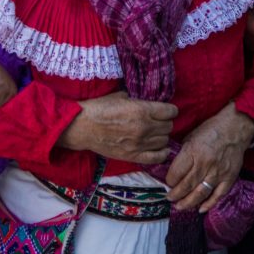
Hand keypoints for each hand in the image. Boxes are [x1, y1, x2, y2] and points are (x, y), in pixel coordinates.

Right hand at [58, 91, 176, 165]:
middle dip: (166, 122)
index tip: (165, 110)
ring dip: (162, 136)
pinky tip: (158, 147)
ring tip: (154, 133)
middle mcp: (144, 127)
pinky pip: (157, 157)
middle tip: (158, 121)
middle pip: (169, 126)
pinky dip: (162, 152)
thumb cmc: (99, 108)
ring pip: (165, 141)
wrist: (82, 127)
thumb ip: (138, 100)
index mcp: (142, 110)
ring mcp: (140, 144)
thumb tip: (149, 101)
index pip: (171, 111)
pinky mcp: (133, 156)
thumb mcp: (120, 96)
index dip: (170, 110)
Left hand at [165, 103, 253, 211]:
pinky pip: (218, 195)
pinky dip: (209, 204)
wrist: (236, 127)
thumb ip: (184, 153)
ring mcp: (218, 173)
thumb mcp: (191, 136)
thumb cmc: (212, 130)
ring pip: (200, 193)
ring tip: (180, 206)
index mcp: (193, 151)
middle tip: (169, 198)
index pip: (177, 172)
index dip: (169, 180)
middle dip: (175, 194)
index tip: (167, 183)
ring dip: (188, 203)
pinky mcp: (229, 178)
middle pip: (186, 185)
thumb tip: (175, 168)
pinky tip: (200, 209)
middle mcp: (205, 164)